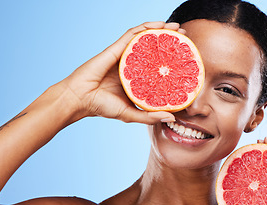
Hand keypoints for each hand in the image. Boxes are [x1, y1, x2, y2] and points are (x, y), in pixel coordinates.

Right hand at [61, 21, 180, 123]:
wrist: (79, 99)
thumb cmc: (102, 107)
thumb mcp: (130, 114)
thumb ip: (149, 116)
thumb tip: (172, 117)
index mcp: (136, 78)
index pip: (158, 66)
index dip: (172, 61)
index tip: (187, 60)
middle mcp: (132, 65)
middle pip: (154, 49)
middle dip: (171, 42)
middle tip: (186, 39)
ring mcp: (124, 55)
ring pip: (145, 38)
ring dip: (162, 30)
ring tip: (177, 28)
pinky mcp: (116, 48)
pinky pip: (133, 34)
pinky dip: (146, 27)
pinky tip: (158, 25)